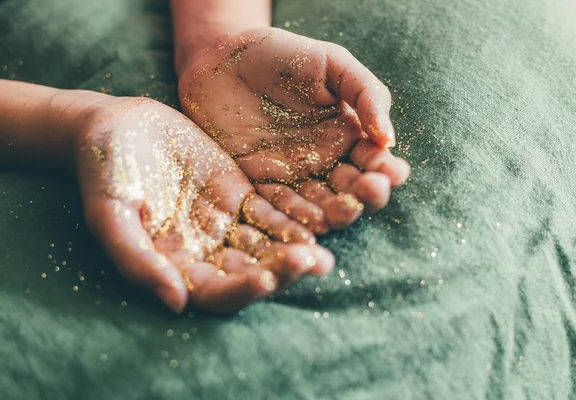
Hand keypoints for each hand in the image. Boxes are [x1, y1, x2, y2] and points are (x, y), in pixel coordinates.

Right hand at [73, 94, 333, 312]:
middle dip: (282, 271)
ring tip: (325, 252)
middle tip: (314, 263)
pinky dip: (293, 218)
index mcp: (175, 266)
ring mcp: (225, 224)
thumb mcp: (110, 215)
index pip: (214, 292)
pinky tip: (320, 218)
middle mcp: (206, 252)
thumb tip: (175, 303)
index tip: (266, 279)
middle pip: (250, 272)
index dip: (241, 290)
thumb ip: (137, 259)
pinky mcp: (240, 196)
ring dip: (296, 250)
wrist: (116, 127)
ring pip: (266, 245)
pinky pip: (271, 212)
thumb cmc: (104, 171)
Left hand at [178, 27, 409, 233]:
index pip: (372, 162)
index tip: (393, 171)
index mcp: (346, 137)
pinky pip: (278, 208)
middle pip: (350, 191)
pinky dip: (293, 220)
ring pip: (318, 206)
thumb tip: (388, 140)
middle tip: (370, 190)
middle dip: (364, 195)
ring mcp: (291, 177)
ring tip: (343, 210)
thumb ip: (366, 95)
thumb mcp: (333, 64)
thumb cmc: (282, 55)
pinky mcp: (257, 185)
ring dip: (333, 212)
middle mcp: (323, 163)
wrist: (223, 58)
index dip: (385, 170)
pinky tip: (307, 227)